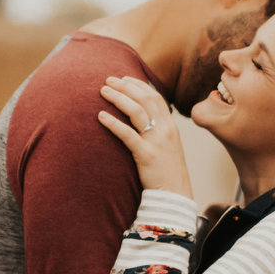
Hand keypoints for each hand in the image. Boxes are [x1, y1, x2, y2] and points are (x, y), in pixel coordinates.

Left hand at [97, 76, 192, 198]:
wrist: (174, 195)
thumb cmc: (166, 172)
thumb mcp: (167, 147)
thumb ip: (157, 132)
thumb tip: (142, 121)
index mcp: (170, 126)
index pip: (155, 97)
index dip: (139, 85)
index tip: (124, 78)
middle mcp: (165, 130)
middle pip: (145, 99)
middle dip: (125, 86)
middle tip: (108, 80)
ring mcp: (157, 141)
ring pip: (136, 111)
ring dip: (118, 98)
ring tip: (102, 91)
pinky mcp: (146, 155)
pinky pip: (127, 135)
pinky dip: (113, 123)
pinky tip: (100, 116)